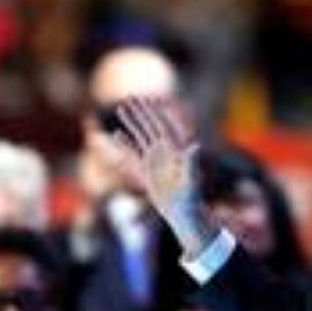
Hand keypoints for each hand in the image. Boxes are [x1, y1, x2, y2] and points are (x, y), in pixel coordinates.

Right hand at [112, 98, 217, 255]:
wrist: (182, 213)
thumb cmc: (191, 197)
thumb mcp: (191, 179)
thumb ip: (191, 162)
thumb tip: (195, 146)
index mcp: (175, 149)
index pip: (163, 125)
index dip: (156, 111)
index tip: (148, 98)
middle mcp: (165, 151)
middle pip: (150, 126)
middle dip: (141, 111)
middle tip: (130, 97)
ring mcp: (155, 160)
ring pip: (140, 136)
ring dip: (131, 122)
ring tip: (121, 107)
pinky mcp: (146, 171)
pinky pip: (133, 155)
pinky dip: (124, 145)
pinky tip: (116, 135)